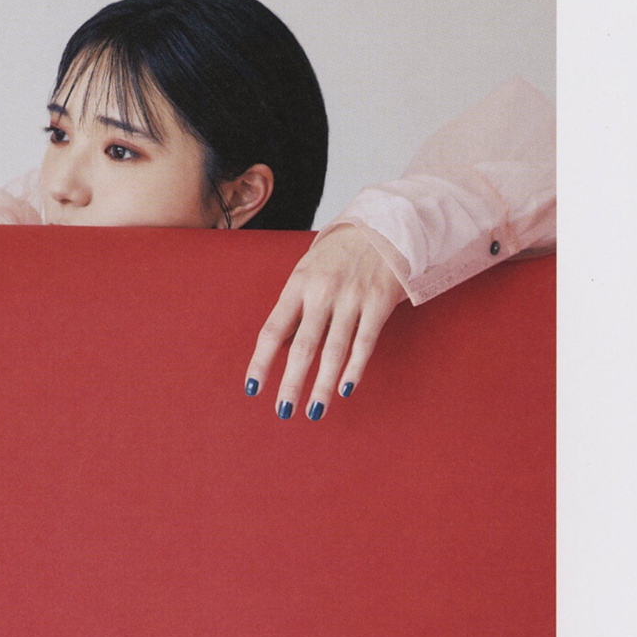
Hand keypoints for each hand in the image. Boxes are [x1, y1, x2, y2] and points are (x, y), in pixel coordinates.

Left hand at [245, 224, 406, 417]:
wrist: (383, 224)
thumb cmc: (338, 253)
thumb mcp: (308, 271)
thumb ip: (296, 306)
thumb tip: (283, 347)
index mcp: (298, 284)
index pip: (273, 330)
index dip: (261, 361)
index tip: (253, 388)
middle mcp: (323, 293)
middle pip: (303, 347)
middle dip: (291, 383)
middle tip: (283, 412)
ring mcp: (352, 298)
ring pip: (334, 351)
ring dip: (322, 385)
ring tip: (314, 411)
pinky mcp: (379, 303)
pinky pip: (364, 343)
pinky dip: (354, 368)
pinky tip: (345, 389)